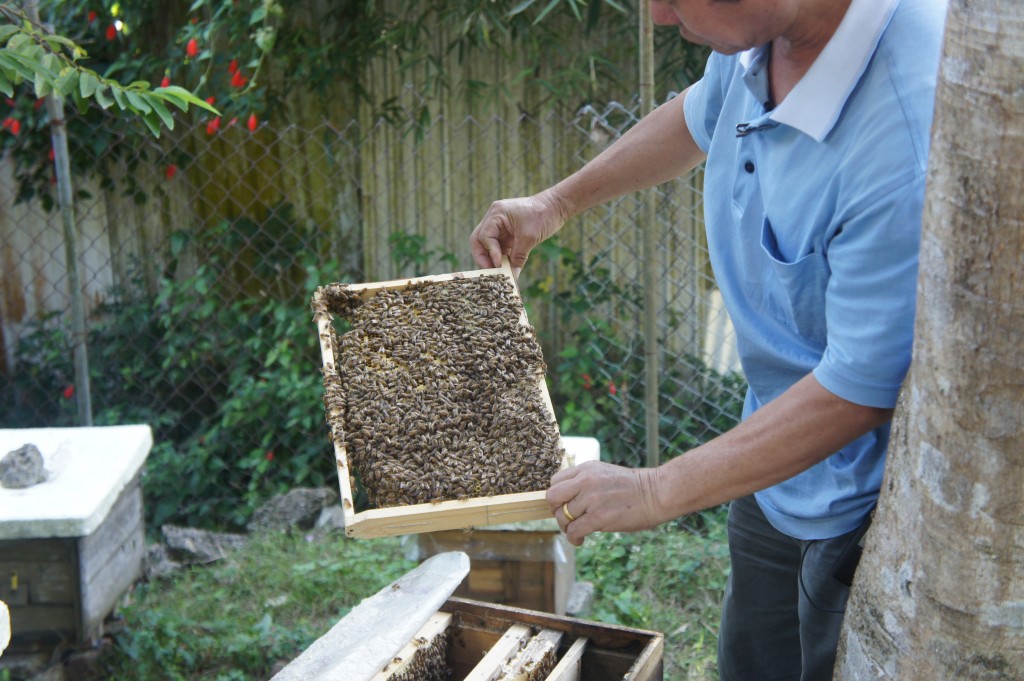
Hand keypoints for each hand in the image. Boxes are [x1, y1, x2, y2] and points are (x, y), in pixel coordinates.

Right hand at [469, 190, 568, 272]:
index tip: (498, 265)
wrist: (556, 206)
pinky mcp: (506, 233)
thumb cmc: (543, 215)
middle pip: (478, 240)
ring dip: (492, 259)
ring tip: (499, 273)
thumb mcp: (530, 237)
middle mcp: (494, 218)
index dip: (491, 253)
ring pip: (487, 245)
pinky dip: (501, 258)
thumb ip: (518, 257)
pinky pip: (499, 247)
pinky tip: (506, 268)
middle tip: (491, 272)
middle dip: (483, 257)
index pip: (484, 236)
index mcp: (497, 213)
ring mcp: (499, 225)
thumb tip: (512, 276)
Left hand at [546, 461, 663, 545]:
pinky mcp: (598, 517)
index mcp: (586, 469)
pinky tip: (581, 540)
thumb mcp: (605, 474)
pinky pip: (574, 530)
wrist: (657, 493)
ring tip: (578, 532)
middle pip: (552, 497)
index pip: (555, 481)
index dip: (557, 496)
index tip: (564, 505)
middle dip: (555, 511)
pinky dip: (574, 538)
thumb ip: (585, 482)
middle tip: (566, 519)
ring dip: (567, 528)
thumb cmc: (634, 487)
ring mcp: (591, 499)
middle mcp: (586, 481)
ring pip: (562, 516)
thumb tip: (568, 499)